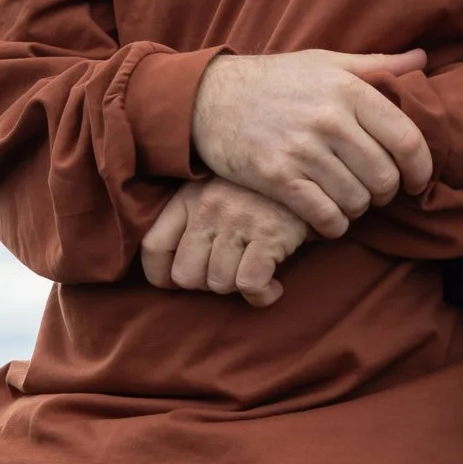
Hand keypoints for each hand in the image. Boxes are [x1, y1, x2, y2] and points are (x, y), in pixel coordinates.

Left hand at [139, 178, 309, 307]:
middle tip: (230, 274)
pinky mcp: (269, 233)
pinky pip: (250, 284)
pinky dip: (261, 295)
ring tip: (254, 273)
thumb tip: (178, 270)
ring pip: (219, 283)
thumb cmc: (261, 190)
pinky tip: (273, 286)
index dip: (163, 277)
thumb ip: (194, 219)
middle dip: (207, 285)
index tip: (183, 284)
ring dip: (238, 288)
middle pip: (185, 276)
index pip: (153, 247)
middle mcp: (208, 209)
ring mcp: (238, 221)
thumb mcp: (217, 190)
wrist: (309, 168)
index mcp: (189, 197)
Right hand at [189, 49, 434, 236]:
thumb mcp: (325, 62)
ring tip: (348, 200)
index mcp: (347, 89)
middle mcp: (328, 119)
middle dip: (386, 192)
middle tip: (375, 191)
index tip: (418, 181)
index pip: (406, 140)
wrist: (208, 98)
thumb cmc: (274, 80)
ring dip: (358, 209)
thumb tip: (422, 58)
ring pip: (356, 200)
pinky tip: (329, 217)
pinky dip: (333, 224)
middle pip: (384, 177)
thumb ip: (376, 64)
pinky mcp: (277, 177)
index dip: (421, 168)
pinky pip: (324, 216)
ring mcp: (302, 150)